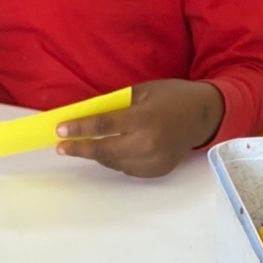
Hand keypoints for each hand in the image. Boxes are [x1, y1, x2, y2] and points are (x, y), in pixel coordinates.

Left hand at [55, 80, 224, 177]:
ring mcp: (154, 161)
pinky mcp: (157, 171)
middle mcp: (149, 143)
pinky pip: (128, 169)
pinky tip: (111, 151)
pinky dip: (116, 161)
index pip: (104, 127)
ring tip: (84, 147)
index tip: (60, 130)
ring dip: (97, 155)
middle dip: (80, 148)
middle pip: (104, 151)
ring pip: (114, 163)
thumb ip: (115, 105)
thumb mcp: (142, 91)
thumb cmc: (171, 97)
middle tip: (62, 147)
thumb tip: (86, 116)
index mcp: (144, 118)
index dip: (79, 129)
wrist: (202, 115)